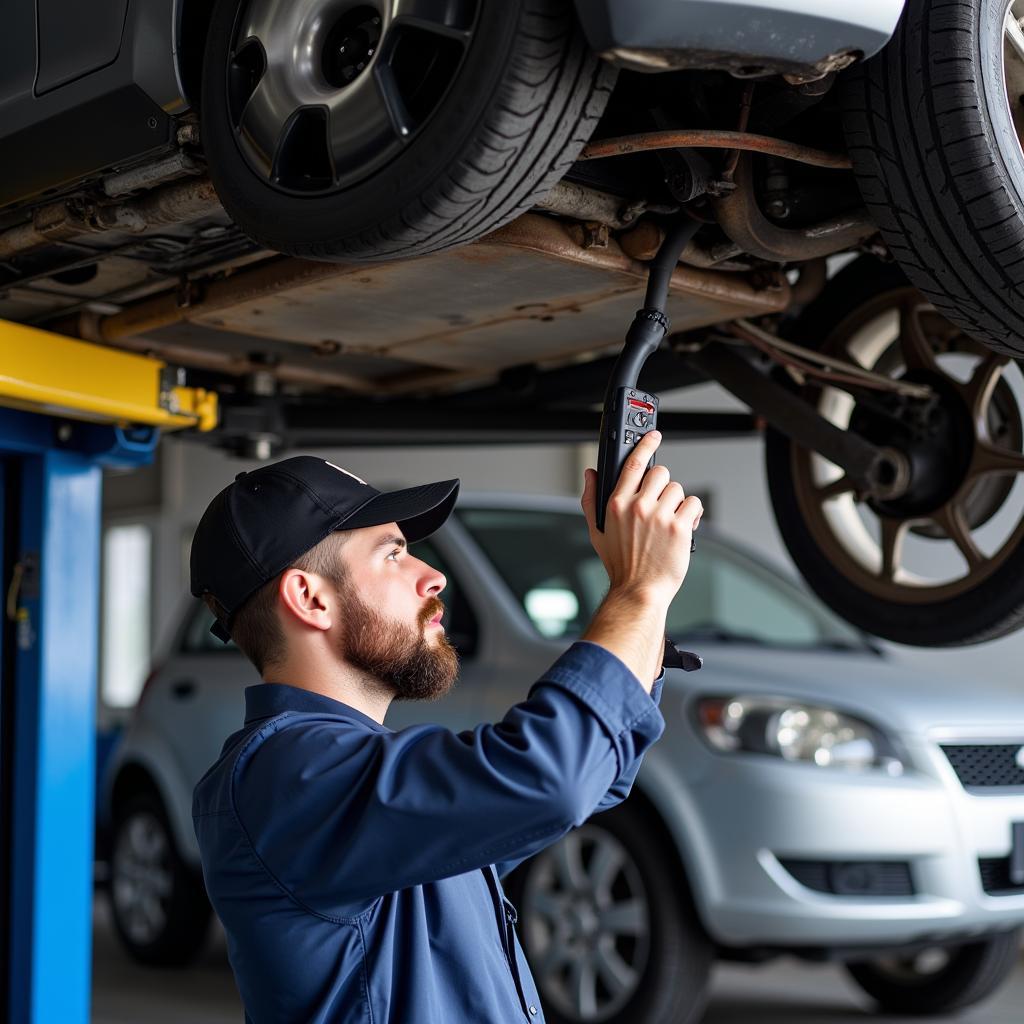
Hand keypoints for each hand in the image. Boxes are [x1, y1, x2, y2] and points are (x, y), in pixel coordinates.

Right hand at [580, 431, 702, 605]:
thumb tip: (591, 474)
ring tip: (668, 522)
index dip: (645, 444)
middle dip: (663, 486)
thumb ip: (591, 499)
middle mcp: (638, 506)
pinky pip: (693, 504)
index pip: (633, 463)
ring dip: (676, 503)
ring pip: (677, 489)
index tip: (653, 435)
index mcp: (616, 504)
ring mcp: (660, 516)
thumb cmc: (620, 564)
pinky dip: (691, 514)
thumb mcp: (596, 530)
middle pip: (660, 473)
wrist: (639, 591)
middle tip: (660, 504)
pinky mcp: (679, 527)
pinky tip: (681, 527)